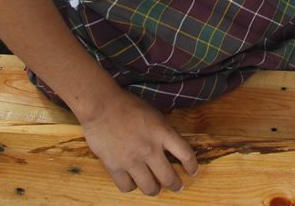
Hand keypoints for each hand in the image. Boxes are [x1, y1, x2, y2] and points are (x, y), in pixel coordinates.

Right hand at [80, 88, 198, 194]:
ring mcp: (132, 160)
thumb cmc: (127, 105)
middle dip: (175, 185)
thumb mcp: (154, 114)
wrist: (101, 105)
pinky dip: (132, 186)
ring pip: (149, 187)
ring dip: (154, 189)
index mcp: (162, 132)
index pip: (185, 154)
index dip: (192, 166)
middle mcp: (149, 149)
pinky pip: (127, 187)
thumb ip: (163, 132)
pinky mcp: (115, 166)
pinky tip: (132, 181)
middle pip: (169, 178)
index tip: (192, 172)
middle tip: (177, 186)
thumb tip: (170, 147)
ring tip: (154, 188)